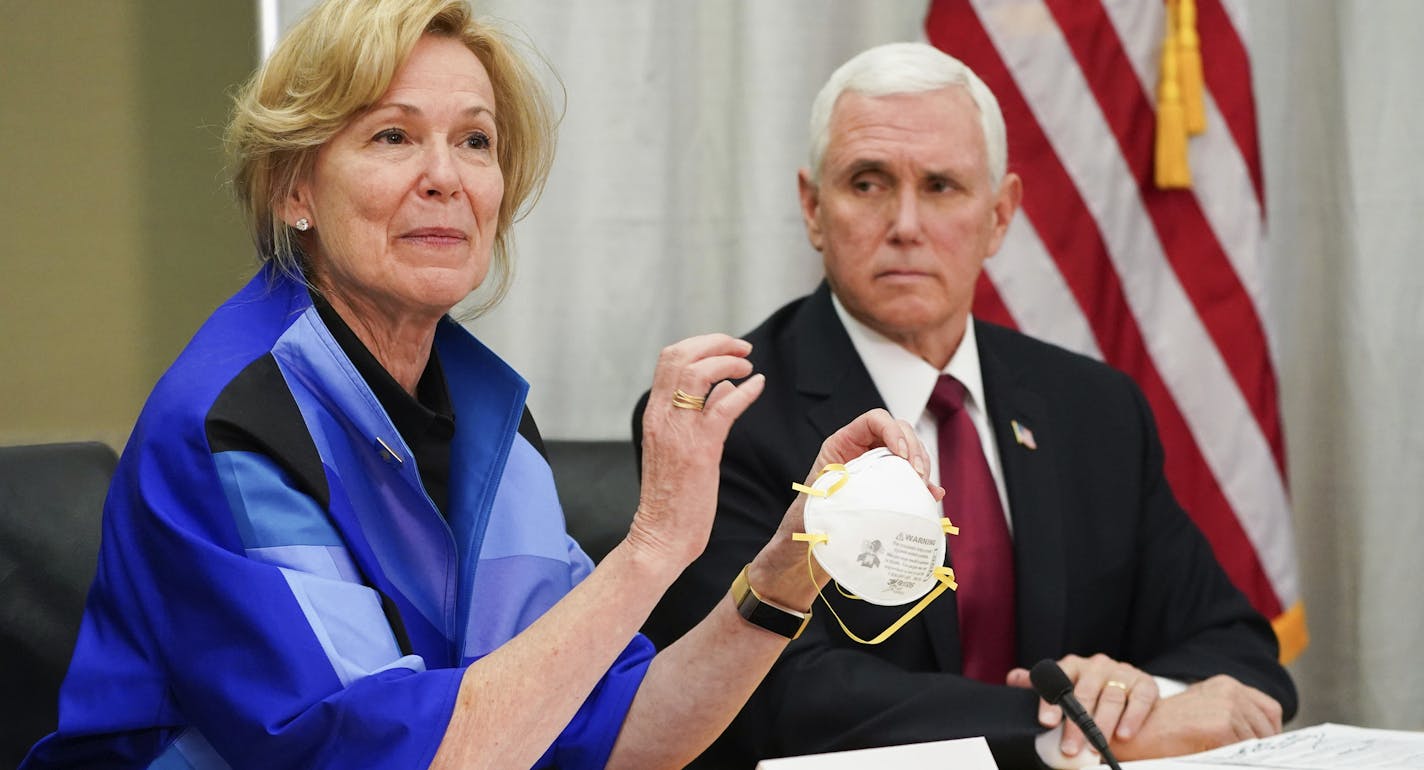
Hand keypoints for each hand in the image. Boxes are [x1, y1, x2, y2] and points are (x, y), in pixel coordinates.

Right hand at [629, 335, 764, 576]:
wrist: (661, 535)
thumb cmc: (673, 496)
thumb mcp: (681, 446)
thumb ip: (701, 413)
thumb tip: (725, 387)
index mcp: (655, 413)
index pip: (670, 358)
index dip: (701, 344)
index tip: (727, 348)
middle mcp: (662, 416)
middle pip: (680, 355)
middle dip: (716, 342)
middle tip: (742, 348)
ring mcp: (678, 431)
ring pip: (697, 372)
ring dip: (727, 361)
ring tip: (747, 365)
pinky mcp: (699, 450)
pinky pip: (722, 407)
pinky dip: (744, 391)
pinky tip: (758, 386)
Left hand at [747, 408, 940, 610]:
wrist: (809, 543)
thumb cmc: (809, 518)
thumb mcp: (822, 497)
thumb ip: (845, 490)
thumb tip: (873, 495)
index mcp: (842, 444)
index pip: (874, 420)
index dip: (892, 430)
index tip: (901, 454)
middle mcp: (862, 450)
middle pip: (900, 432)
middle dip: (914, 450)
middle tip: (918, 475)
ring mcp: (878, 467)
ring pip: (910, 453)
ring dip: (922, 466)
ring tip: (923, 487)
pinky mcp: (888, 486)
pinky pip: (912, 477)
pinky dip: (925, 485)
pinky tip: (932, 495)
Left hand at [1007, 653, 1158, 757]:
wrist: (1128, 685)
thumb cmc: (1088, 688)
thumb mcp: (1064, 683)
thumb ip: (1040, 683)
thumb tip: (1012, 678)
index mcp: (1072, 665)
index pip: (1057, 679)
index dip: (1050, 701)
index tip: (1046, 723)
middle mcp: (1096, 666)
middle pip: (1084, 694)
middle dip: (1076, 724)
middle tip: (1070, 748)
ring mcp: (1121, 673)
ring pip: (1111, 698)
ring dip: (1103, 725)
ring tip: (1096, 747)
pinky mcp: (1145, 683)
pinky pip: (1139, 699)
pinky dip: (1132, 718)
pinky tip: (1124, 735)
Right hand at [1112, 675, 1282, 760]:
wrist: (1135, 730)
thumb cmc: (1166, 728)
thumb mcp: (1204, 712)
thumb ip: (1234, 717)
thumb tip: (1262, 741)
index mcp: (1226, 685)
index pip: (1269, 710)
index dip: (1269, 732)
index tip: (1261, 747)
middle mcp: (1230, 690)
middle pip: (1268, 727)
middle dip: (1260, 746)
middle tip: (1243, 756)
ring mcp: (1226, 706)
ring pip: (1257, 742)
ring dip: (1245, 754)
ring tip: (1224, 756)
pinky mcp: (1220, 724)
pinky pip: (1242, 751)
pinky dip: (1234, 759)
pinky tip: (1215, 757)